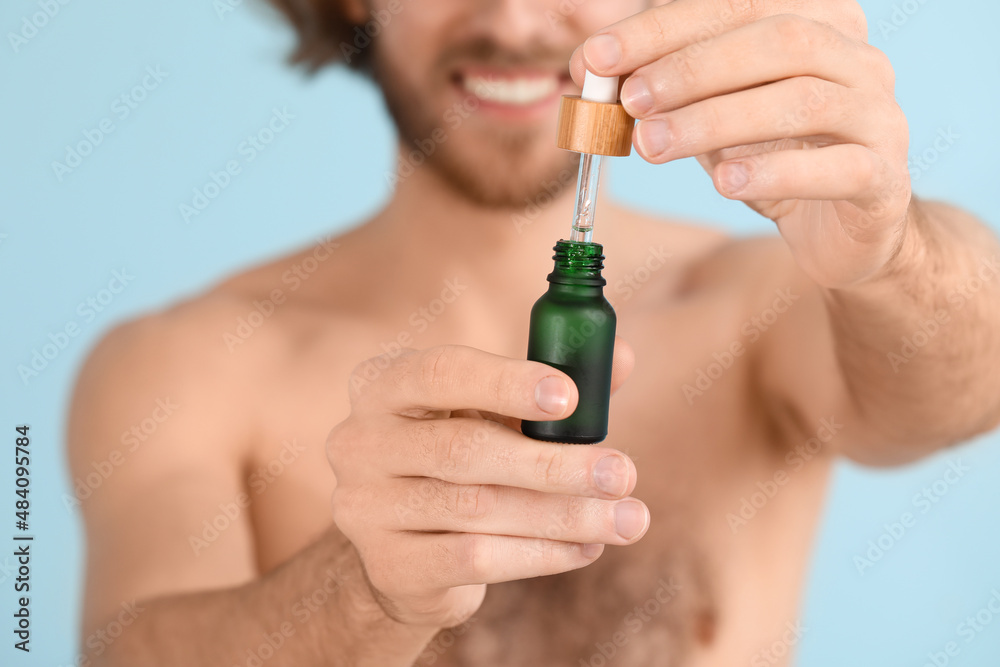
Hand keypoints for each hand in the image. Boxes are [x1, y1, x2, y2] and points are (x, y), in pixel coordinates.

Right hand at [326, 342, 645, 627]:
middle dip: (555, 464)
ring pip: (477, 510)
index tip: (570, 396)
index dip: (505, 382)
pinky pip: (474, 561)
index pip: (439, 372)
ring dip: (563, 515)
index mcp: (383, 384)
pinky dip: (540, 554)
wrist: (409, 551)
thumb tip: (621, 357)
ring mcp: (364, 508)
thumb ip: (553, 388)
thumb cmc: (462, 459)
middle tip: (623, 473)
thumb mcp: (496, 415)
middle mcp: (359, 442)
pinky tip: (586, 548)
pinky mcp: (388, 566)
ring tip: (626, 518)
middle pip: (464, 450)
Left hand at [571, 0, 911, 288]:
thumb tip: (593, 70)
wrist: (844, 227)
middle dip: (690, 68)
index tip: (597, 57)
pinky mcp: (884, 179)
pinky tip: (724, 182)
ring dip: (716, 119)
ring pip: (803, 101)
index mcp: (819, 21)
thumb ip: (669, 88)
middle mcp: (858, 58)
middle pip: (777, 41)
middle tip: (628, 99)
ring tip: (653, 144)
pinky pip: (837, 168)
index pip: (736, 5)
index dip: (661, 29)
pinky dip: (776, 172)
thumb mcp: (714, 112)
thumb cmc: (773, 156)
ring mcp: (880, 116)